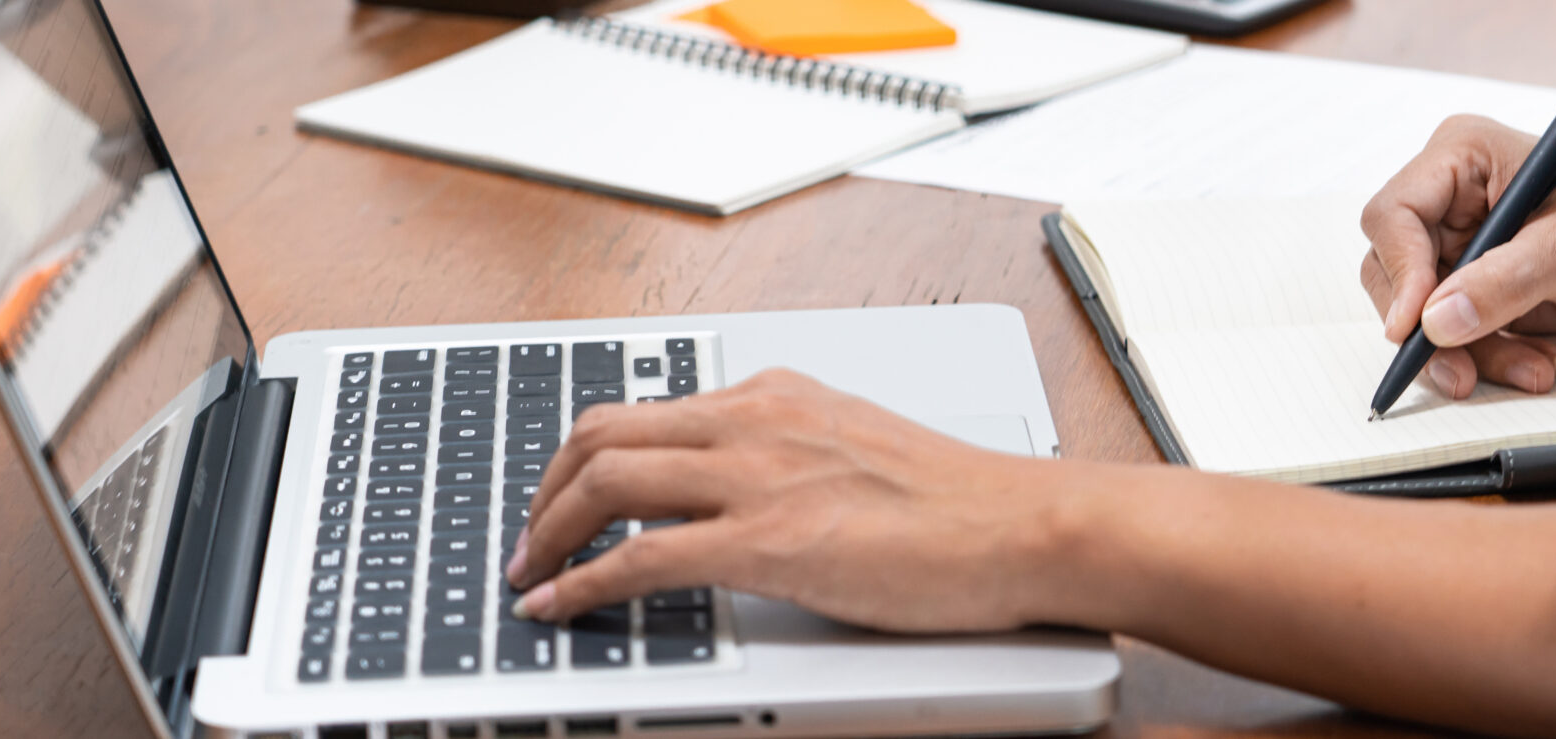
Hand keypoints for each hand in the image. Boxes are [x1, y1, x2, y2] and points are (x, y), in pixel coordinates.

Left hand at [501, 369, 1078, 632]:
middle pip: (603, 431)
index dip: (584, 456)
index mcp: (777, 394)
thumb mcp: (857, 449)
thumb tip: (748, 495)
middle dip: (546, 488)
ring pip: (608, 480)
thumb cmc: (964, 505)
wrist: (1026, 527)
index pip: (647, 408)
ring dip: (549, 531)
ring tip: (530, 574)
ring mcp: (761, 476)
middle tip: (529, 539)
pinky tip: (561, 606)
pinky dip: (584, 583)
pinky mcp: (771, 540)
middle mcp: (757, 420)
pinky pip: (644, 557)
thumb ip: (794, 457)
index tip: (563, 496)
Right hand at [1361, 115, 1555, 397]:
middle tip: (1457, 370)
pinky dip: (1490, 359)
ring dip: (1469, 353)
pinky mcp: (1481, 290)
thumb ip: (1504, 282)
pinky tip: (1535, 364)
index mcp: (1462, 158)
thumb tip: (1436, 321)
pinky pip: (1457, 336)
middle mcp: (1450, 201)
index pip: (1394, 215)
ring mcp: (1464, 248)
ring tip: (1530, 369)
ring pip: (1423, 315)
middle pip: (1394, 273)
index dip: (1398, 272)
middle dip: (1428, 328)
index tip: (1415, 326)